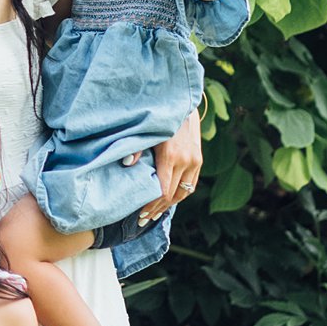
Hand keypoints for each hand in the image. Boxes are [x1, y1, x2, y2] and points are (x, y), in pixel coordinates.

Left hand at [140, 106, 201, 221]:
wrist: (182, 106)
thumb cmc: (157, 120)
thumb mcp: (145, 132)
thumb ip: (136, 148)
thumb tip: (126, 163)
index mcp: (170, 155)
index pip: (163, 190)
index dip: (151, 205)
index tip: (140, 214)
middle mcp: (185, 160)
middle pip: (172, 195)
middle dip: (157, 209)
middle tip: (143, 220)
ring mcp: (195, 161)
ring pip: (184, 192)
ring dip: (169, 205)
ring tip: (155, 214)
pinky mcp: (199, 160)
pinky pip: (191, 184)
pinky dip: (180, 195)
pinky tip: (169, 201)